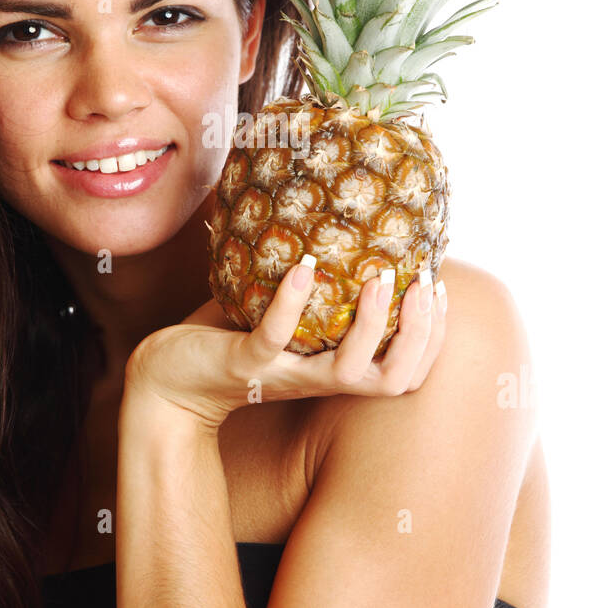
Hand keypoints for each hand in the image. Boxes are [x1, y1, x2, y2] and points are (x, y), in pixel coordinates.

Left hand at [124, 264, 447, 433]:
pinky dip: (291, 303)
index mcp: (334, 372)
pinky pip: (274, 339)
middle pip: (392, 380)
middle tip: (424, 285)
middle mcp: (318, 381)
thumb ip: (314, 290)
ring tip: (377, 276)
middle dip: (420, 335)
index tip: (438, 290)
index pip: (406, 373)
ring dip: (370, 324)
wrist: (168, 383)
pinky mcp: (244, 365)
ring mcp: (283, 375)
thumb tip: (342, 224)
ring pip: (346, 372)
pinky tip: (304, 267)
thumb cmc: (228, 341)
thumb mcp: (283, 318)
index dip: (433, 339)